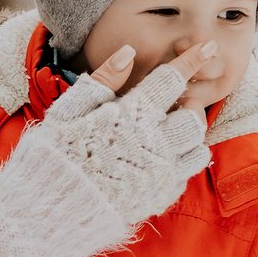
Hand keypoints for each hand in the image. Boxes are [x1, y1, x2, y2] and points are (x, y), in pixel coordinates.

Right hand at [27, 43, 214, 221]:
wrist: (50, 210)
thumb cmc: (54, 155)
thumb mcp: (68, 111)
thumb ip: (102, 80)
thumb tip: (128, 52)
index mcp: (131, 116)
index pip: (171, 79)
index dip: (192, 59)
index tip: (207, 46)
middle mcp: (153, 144)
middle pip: (194, 117)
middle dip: (190, 106)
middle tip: (176, 106)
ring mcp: (160, 174)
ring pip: (198, 148)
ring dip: (189, 137)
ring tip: (169, 134)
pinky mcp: (159, 197)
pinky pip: (185, 175)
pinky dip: (179, 164)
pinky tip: (159, 159)